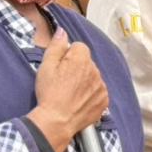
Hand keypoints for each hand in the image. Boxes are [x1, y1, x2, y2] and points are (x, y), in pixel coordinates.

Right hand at [27, 28, 107, 151]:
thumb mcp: (46, 66)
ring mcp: (102, 86)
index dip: (68, 55)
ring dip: (85, 80)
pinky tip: (78, 100)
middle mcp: (96, 71)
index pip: (79, 47)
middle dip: (77, 67)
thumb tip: (62, 31)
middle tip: (63, 81)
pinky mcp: (104, 100)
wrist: (58, 121)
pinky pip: (98, 90)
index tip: (60, 67)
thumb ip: (56, 46)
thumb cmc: (49, 94)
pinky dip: (91, 93)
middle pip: (87, 62)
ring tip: (70, 92)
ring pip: (93, 76)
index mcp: (82, 59)